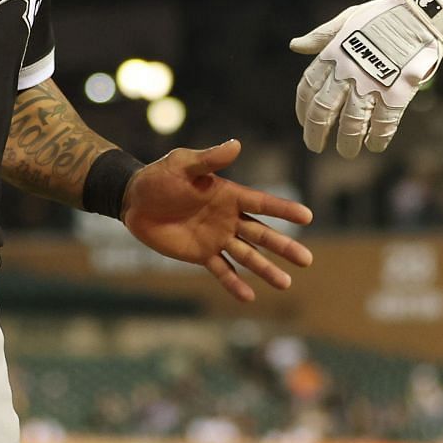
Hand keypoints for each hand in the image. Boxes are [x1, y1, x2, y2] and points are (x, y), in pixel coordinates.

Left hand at [119, 139, 313, 302]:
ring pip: (247, 256)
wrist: (134, 200)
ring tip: (286, 284)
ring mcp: (216, 238)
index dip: (284, 210)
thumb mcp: (183, 163)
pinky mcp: (201, 254)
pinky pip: (222, 270)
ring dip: (266, 270)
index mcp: (229, 194)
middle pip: (262, 234)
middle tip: (307, 260)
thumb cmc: (160, 177)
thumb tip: (236, 144)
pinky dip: (234, 284)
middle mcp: (228, 218)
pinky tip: (249, 297)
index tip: (307, 217)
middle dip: (284, 247)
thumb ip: (210, 160)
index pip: (262, 203)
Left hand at [290, 0, 442, 157]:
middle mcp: (348, 72)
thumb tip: (295, 45)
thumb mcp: (348, 18)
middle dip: (316, 133)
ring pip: (351, 123)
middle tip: (315, 146)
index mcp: (333, 54)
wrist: (421, 13)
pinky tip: (375, 146)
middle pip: (323, 111)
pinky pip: (383, 124)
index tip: (304, 123)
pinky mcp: (397, 93)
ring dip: (347, 142)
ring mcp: (372, 84)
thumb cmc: (384, 14)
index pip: (308, 88)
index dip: (303, 110)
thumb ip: (322, 35)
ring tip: (347, 152)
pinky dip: (378, 138)